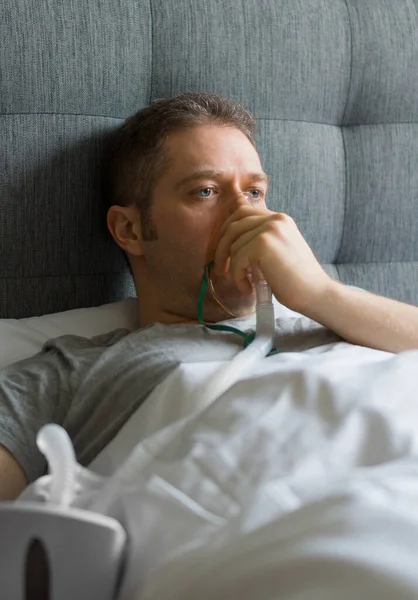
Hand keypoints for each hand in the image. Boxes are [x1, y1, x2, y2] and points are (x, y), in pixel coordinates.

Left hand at [213, 205, 333, 313]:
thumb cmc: (296, 279)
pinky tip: (249, 288)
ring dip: (234, 269)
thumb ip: (259, 239)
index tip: (224, 252)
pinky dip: (238, 277)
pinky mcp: (264, 244)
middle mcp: (275, 219)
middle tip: (220, 269)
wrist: (315, 293)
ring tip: (244, 284)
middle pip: (233, 226)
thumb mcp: (277, 251)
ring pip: (234, 245)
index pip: (243, 213)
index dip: (227, 232)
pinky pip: (238, 259)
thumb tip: (231, 235)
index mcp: (279, 219)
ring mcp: (270, 229)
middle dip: (221, 248)